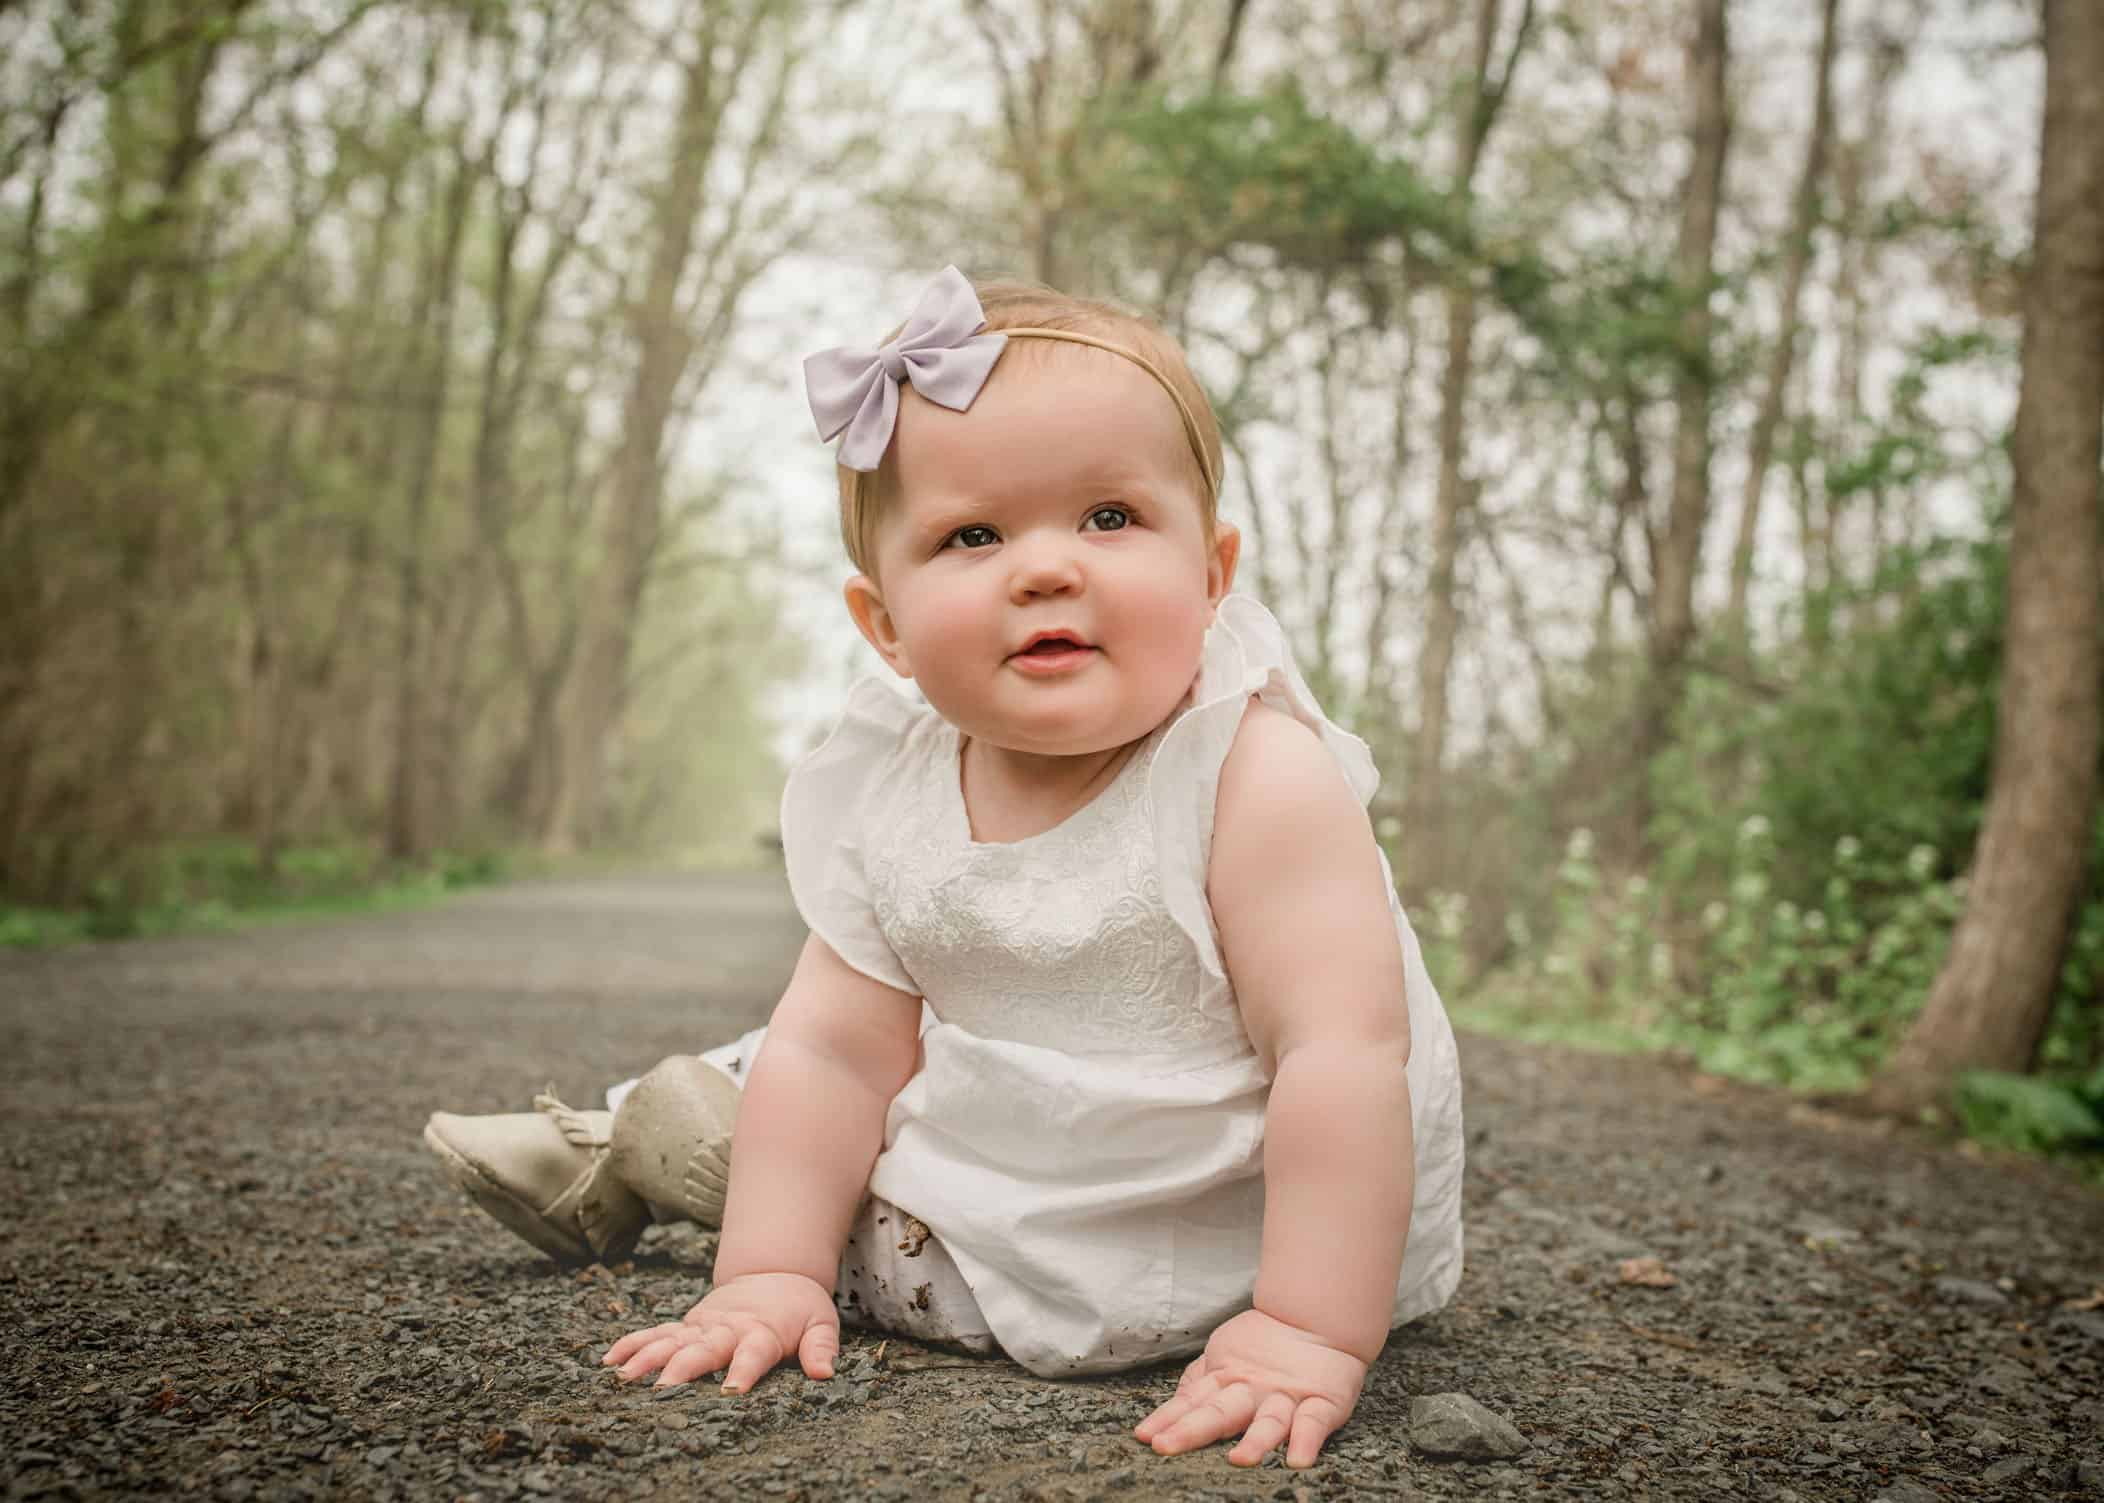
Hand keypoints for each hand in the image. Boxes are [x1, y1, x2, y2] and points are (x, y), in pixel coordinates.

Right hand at [600, 1272, 838, 1393]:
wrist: (776, 1273)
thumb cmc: (800, 1308)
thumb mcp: (822, 1322)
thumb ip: (821, 1347)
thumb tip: (824, 1373)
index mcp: (761, 1332)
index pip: (753, 1352)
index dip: (743, 1370)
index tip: (732, 1390)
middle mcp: (727, 1329)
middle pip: (704, 1349)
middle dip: (683, 1367)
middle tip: (662, 1388)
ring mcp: (703, 1326)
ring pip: (672, 1340)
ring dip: (647, 1357)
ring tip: (623, 1377)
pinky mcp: (687, 1325)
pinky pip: (656, 1333)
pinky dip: (632, 1344)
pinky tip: (608, 1360)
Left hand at [1134, 1308, 1367, 1467]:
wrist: (1316, 1318)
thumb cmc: (1265, 1345)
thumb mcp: (1224, 1357)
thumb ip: (1198, 1381)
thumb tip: (1169, 1405)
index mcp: (1227, 1380)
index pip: (1191, 1402)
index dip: (1167, 1418)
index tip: (1144, 1436)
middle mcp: (1252, 1391)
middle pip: (1220, 1412)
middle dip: (1192, 1430)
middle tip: (1165, 1447)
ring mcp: (1286, 1396)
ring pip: (1268, 1421)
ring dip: (1255, 1441)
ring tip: (1241, 1459)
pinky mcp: (1323, 1402)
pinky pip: (1314, 1423)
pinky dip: (1307, 1440)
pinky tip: (1298, 1460)